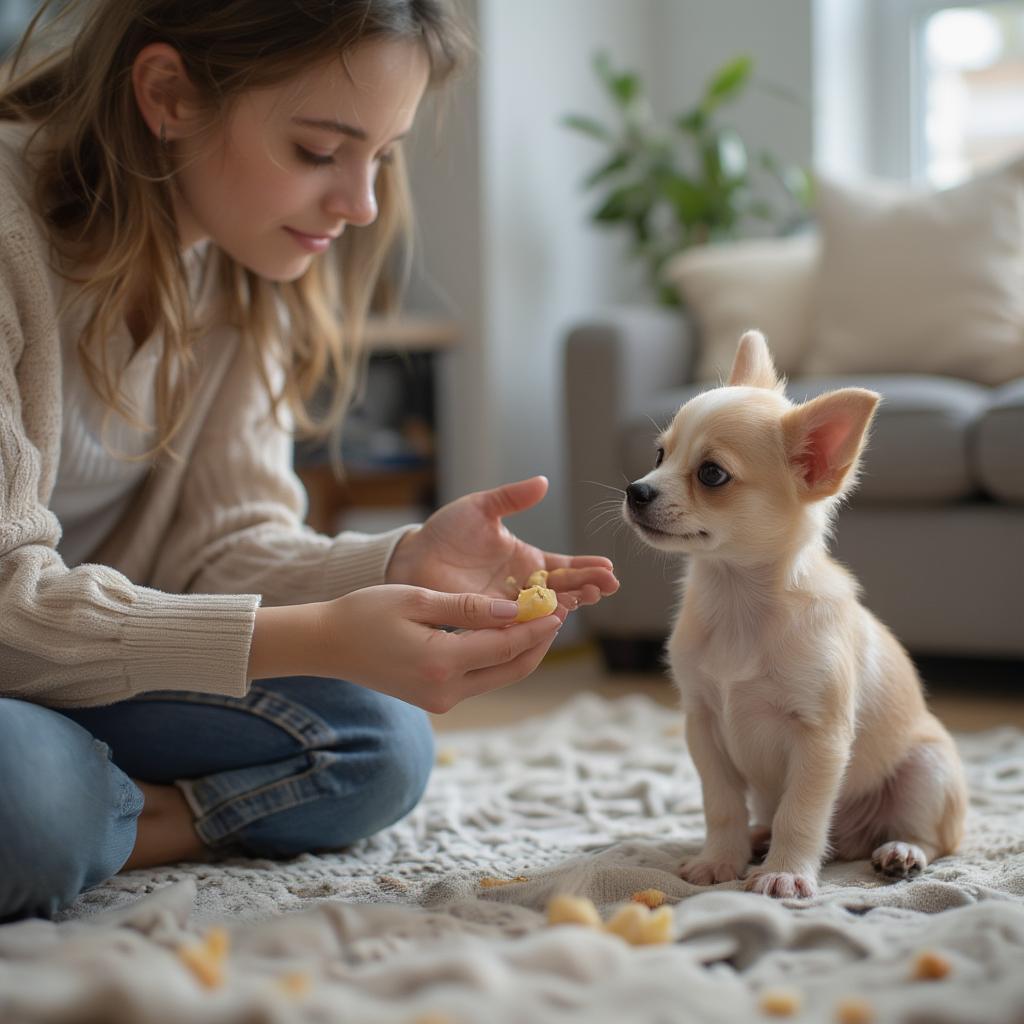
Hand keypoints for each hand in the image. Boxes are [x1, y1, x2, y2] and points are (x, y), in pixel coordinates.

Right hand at [315, 585, 562, 712]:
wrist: (327, 645)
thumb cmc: (365, 613)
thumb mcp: (416, 599)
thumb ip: (468, 608)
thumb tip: (515, 611)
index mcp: (441, 663)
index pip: (507, 646)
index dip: (539, 626)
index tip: (561, 605)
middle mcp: (446, 690)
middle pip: (513, 669)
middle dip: (540, 641)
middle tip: (560, 611)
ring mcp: (442, 700)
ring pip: (500, 676)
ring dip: (523, 650)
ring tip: (542, 617)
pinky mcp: (437, 699)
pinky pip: (482, 678)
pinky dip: (500, 656)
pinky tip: (508, 631)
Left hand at [386, 476, 618, 613]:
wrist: (413, 556)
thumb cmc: (446, 531)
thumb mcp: (482, 508)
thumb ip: (512, 498)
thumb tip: (543, 482)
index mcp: (526, 559)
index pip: (564, 567)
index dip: (586, 567)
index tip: (608, 567)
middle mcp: (522, 585)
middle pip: (563, 589)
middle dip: (588, 586)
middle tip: (607, 585)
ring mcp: (507, 604)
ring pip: (545, 608)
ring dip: (569, 603)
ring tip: (588, 596)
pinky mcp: (488, 617)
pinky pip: (516, 622)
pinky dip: (536, 620)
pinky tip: (554, 616)